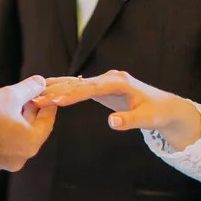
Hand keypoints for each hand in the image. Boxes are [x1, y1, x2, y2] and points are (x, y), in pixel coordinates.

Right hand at [0, 76, 56, 171]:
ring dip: (18, 120)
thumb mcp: (9, 95)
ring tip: (12, 102)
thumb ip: (28, 88)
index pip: (47, 121)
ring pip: (19, 136)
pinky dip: (6, 130)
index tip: (47, 93)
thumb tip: (40, 82)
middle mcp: (22, 156)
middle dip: (31, 111)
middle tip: (29, 94)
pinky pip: (6, 143)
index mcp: (31, 142)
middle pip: (33, 130)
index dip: (48, 104)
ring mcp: (6, 161)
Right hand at [33, 71, 200, 150]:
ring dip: (54, 89)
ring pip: (74, 83)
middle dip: (56, 91)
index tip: (56, 100)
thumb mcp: (148, 119)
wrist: (166, 107)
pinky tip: (45, 92)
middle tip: (36, 99)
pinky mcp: (99, 87)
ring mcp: (103, 81)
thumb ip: (130, 121)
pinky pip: (77, 87)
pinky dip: (61, 90)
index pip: (91, 88)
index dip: (73, 94)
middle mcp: (109, 78)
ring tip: (34, 95)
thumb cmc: (158, 113)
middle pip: (78, 83)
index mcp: (118, 83)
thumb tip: (111, 122)